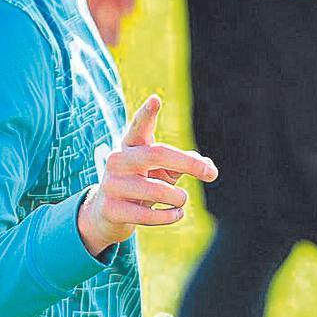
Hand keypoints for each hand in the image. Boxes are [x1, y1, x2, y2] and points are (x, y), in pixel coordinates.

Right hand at [77, 95, 217, 256]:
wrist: (106, 215)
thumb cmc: (140, 185)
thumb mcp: (160, 171)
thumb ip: (184, 164)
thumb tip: (209, 167)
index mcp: (130, 145)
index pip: (139, 126)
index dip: (147, 113)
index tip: (156, 100)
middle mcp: (118, 160)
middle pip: (157, 154)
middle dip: (188, 163)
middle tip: (211, 173)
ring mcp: (112, 184)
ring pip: (157, 190)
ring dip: (178, 198)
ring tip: (181, 200)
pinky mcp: (111, 209)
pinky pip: (148, 215)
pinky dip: (170, 216)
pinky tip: (177, 214)